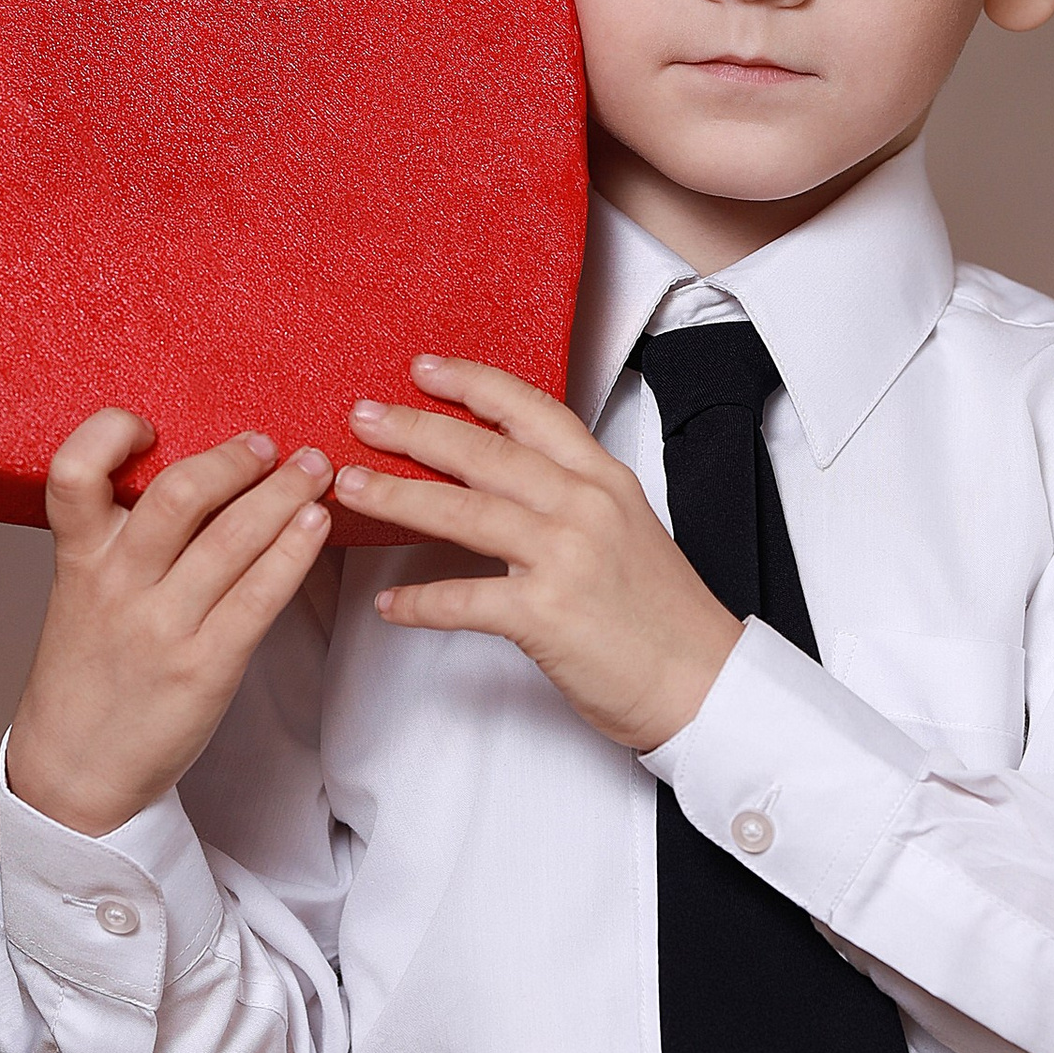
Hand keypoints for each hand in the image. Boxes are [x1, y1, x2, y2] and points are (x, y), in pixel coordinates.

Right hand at [5, 413, 331, 834]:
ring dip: (284, 493)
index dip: (109, 432)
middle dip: (236, 459)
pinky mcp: (205, 666)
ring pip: (232, 538)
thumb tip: (199, 476)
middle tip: (270, 443)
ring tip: (315, 469)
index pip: (72, 471)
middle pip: (179, 495)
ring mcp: (161, 626)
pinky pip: (259, 597)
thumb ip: (121, 538)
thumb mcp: (80, 593)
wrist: (75, 770)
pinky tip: (317, 525)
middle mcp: (117, 585)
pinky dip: (294, 552)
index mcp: (78, 558)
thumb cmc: (89, 672)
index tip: (151, 426)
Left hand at [337, 358, 742, 751]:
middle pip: (482, 451)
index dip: (472, 384)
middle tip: (363, 418)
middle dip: (414, 430)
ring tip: (350, 488)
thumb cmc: (663, 614)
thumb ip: (571, 493)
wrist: (703, 682)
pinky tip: (389, 605)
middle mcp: (583, 506)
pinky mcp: (544, 614)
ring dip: (397, 497)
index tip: (424, 369)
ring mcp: (564, 557)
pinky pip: (462, 599)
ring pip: (462, 511)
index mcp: (603, 479)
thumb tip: (505, 468)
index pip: (531, 410)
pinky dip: (419, 603)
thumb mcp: (626, 527)